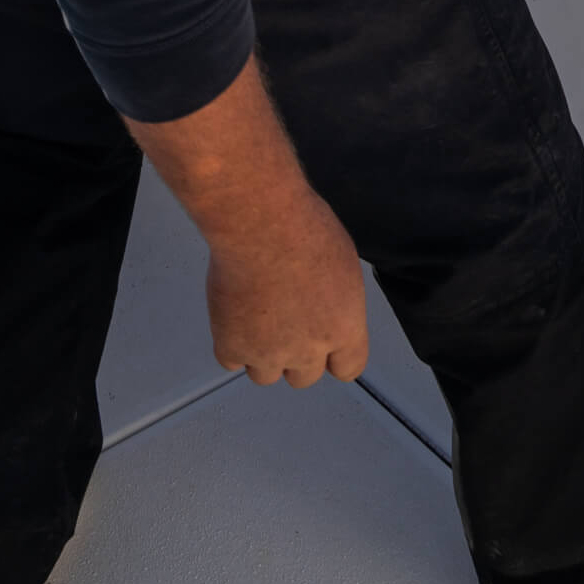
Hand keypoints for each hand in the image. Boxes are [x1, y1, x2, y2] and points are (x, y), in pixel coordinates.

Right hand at [124, 52, 369, 389]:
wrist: (253, 209)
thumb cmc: (298, 208)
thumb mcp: (331, 234)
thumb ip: (328, 265)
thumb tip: (330, 261)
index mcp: (346, 318)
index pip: (353, 367)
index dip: (336, 347)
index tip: (326, 329)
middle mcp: (313, 345)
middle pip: (307, 375)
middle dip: (298, 348)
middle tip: (284, 311)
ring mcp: (271, 350)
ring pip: (267, 372)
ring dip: (263, 347)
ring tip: (256, 305)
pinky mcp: (231, 346)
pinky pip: (232, 358)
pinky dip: (230, 338)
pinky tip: (230, 304)